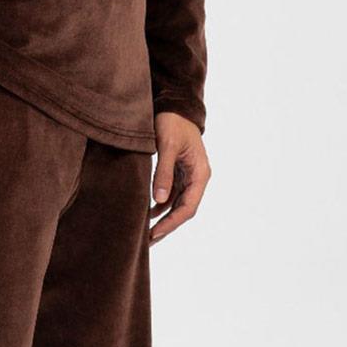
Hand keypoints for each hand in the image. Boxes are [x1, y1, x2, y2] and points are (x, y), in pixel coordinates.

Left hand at [149, 111, 210, 243]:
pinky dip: (160, 206)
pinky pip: (171, 195)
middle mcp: (197, 178)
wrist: (174, 105)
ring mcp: (188, 176)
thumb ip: (163, 172)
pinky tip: (147, 214)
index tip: (155, 234)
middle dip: (167, 226)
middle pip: (183, 210)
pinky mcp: (178, 173)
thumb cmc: (172, 122)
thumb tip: (160, 200)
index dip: (172, 223)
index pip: (188, 207)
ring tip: (146, 233)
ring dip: (163, 219)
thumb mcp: (166, 146)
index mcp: (200, 174)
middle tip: (148, 241)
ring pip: (177, 205)